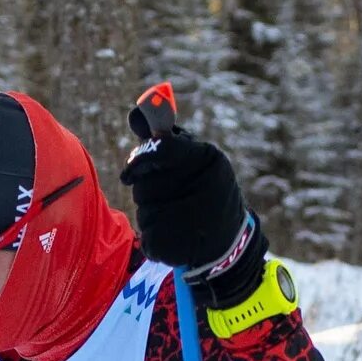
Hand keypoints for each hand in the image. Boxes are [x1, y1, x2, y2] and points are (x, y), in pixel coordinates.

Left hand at [120, 129, 252, 282]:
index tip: (130, 171)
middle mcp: (200, 187)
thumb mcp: (197, 157)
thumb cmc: (211, 190)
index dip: (141, 158)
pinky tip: (174, 232)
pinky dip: (154, 231)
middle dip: (147, 186)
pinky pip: (147, 231)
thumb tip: (134, 114)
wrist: (231, 241)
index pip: (159, 149)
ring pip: (144, 207)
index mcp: (207, 159)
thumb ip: (165, 140)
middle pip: (144, 182)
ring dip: (151, 208)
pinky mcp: (172, 245)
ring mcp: (187, 219)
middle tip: (169, 193)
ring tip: (177, 213)